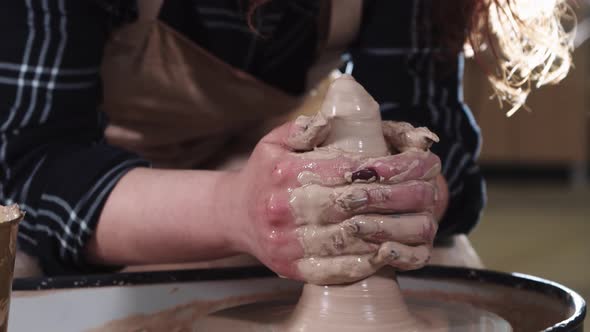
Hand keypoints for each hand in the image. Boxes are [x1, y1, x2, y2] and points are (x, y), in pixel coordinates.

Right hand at [226, 114, 442, 283]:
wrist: (233, 216)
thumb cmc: (264, 174)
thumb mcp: (274, 142)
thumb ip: (302, 128)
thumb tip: (330, 121)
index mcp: (284, 172)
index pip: (346, 169)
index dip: (389, 167)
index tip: (420, 163)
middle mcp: (284, 207)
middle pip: (353, 203)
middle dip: (399, 196)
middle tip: (430, 190)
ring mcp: (287, 242)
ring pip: (350, 238)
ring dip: (393, 231)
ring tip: (424, 222)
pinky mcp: (291, 268)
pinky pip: (336, 269)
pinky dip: (368, 261)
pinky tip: (391, 250)